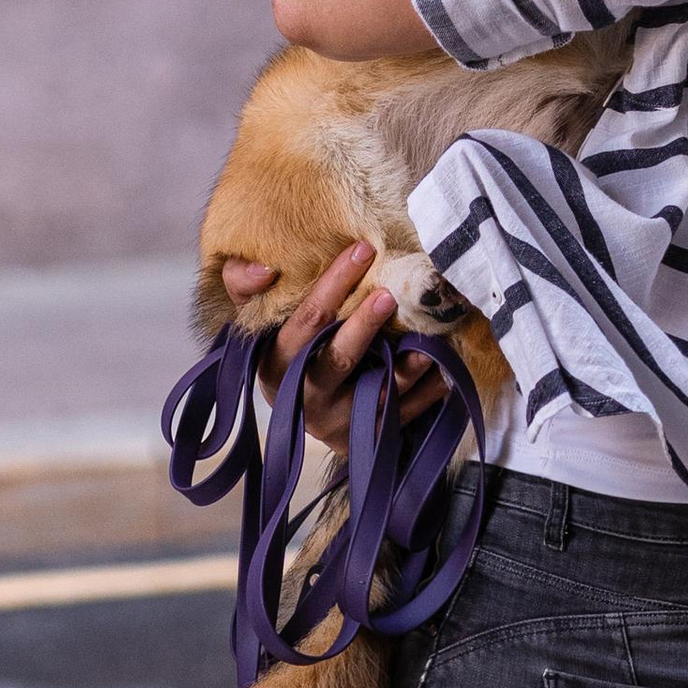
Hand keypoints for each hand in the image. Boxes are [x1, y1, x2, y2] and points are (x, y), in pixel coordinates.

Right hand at [221, 245, 448, 450]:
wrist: (299, 411)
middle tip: (390, 294)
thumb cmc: (285, 347)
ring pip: (377, 393)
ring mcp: (339, 423)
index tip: (363, 249)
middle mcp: (305, 399)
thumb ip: (244, 285)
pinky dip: (426, 392)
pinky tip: (444, 367)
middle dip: (364, 326)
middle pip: (338, 359)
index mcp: (276, 366)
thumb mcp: (255, 319)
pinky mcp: (367, 438)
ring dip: (406, 367)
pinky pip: (403, 415)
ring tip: (428, 340)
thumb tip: (265, 269)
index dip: (333, 285)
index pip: (306, 321)